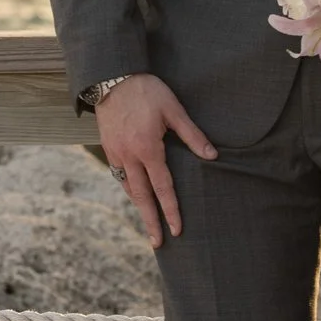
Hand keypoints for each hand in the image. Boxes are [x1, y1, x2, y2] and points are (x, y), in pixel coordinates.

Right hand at [95, 74, 216, 248]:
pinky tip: (136, 194)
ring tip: (149, 223)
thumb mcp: (174, 110)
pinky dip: (129, 188)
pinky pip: (120, 175)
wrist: (112, 77)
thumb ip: (192, 135)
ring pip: (128, 187)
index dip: (171, 210)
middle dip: (150, 221)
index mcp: (148, 149)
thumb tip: (212, 156)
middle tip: (157, 243)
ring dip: (139, 206)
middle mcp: (129, 156)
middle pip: (141, 197)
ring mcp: (116, 153)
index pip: (163, 187)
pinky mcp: (108, 147)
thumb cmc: (147, 91)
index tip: (177, 230)